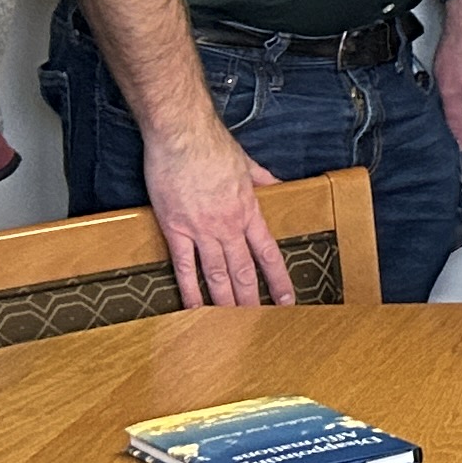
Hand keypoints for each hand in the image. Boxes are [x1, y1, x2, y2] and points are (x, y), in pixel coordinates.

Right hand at [141, 125, 298, 307]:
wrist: (183, 135)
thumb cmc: (213, 145)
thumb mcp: (247, 163)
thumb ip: (263, 180)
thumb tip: (278, 186)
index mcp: (248, 211)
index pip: (268, 253)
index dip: (278, 280)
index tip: (286, 301)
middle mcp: (228, 225)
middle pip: (243, 271)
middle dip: (252, 301)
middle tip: (259, 325)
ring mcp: (201, 229)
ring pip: (217, 273)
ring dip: (225, 302)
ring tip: (231, 327)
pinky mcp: (175, 228)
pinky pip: (184, 265)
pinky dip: (189, 289)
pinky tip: (193, 308)